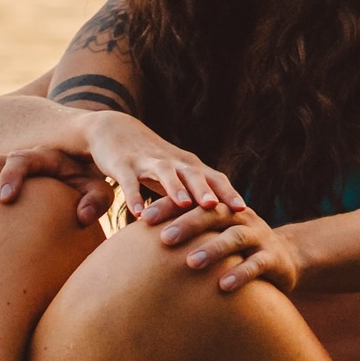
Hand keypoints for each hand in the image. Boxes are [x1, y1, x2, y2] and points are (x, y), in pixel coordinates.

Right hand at [0, 148, 113, 239]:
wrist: (76, 184)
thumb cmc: (87, 188)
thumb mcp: (98, 190)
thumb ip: (97, 199)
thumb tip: (82, 217)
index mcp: (40, 157)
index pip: (20, 159)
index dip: (10, 175)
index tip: (6, 199)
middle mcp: (15, 162)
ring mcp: (0, 177)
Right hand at [83, 112, 244, 219]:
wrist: (115, 131)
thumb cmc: (153, 162)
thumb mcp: (177, 177)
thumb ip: (195, 198)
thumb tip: (220, 229)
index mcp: (188, 166)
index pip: (214, 178)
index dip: (228, 193)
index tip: (244, 212)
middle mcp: (172, 162)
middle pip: (193, 174)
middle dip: (205, 190)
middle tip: (216, 207)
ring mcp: (148, 162)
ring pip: (164, 173)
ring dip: (175, 188)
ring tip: (183, 204)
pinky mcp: (124, 165)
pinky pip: (130, 182)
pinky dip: (134, 197)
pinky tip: (138, 214)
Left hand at [151, 204, 301, 294]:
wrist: (285, 256)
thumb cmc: (235, 249)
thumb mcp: (212, 235)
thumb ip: (185, 234)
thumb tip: (138, 240)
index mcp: (221, 208)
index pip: (191, 202)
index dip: (168, 207)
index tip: (142, 217)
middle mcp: (240, 217)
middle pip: (212, 215)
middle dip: (187, 225)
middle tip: (164, 238)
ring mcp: (259, 236)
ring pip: (235, 238)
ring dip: (212, 249)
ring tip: (191, 263)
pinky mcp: (273, 258)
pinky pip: (257, 265)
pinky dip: (240, 274)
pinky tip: (223, 286)